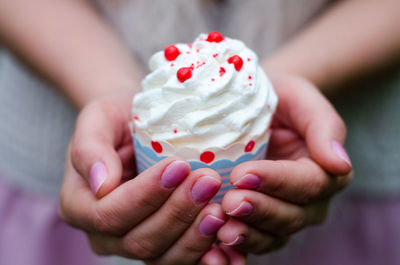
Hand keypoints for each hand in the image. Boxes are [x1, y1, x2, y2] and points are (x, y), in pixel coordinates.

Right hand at [59, 94, 227, 264]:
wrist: (136, 127)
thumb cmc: (116, 120)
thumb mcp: (98, 120)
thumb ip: (90, 149)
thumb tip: (101, 185)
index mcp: (79, 205)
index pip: (109, 214)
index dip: (145, 195)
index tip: (178, 166)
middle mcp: (104, 234)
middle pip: (139, 242)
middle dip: (177, 213)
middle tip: (208, 181)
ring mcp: (134, 242)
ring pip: (164, 258)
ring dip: (196, 236)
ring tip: (220, 209)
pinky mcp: (164, 244)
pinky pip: (184, 259)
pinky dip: (208, 256)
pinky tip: (230, 249)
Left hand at [217, 71, 352, 253]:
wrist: (255, 109)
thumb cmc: (280, 99)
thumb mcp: (301, 98)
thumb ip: (324, 126)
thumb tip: (340, 164)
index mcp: (325, 171)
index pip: (306, 184)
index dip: (275, 182)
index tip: (242, 174)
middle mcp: (309, 201)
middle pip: (291, 216)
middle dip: (259, 210)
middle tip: (229, 202)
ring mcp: (283, 215)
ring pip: (272, 236)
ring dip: (247, 234)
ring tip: (220, 228)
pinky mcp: (259, 223)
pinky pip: (253, 241)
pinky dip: (236, 245)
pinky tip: (215, 240)